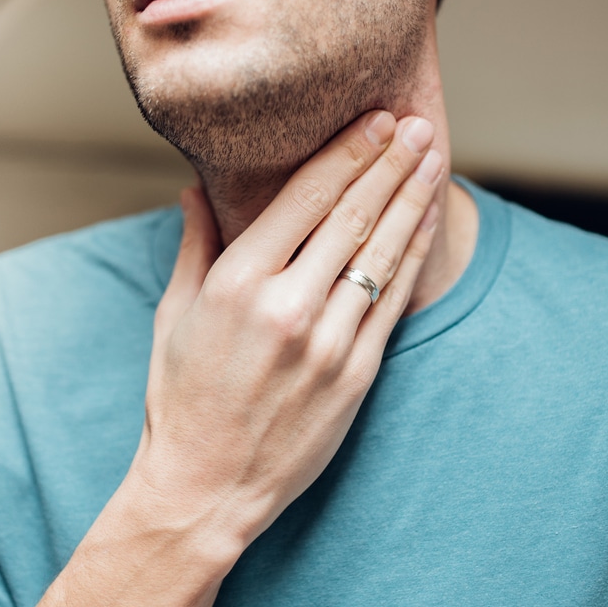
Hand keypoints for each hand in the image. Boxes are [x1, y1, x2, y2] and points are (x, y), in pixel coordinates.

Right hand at [132, 111, 445, 550]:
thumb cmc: (180, 400)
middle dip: (390, 162)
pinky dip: (413, 254)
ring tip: (434, 157)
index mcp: (236, 284)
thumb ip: (195, 246)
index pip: (306, 197)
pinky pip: (393, 301)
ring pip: (382, 253)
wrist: (206, 488)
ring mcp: (328, 342)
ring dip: (412, 198)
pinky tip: (426, 221)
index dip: (347, 153)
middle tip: (418, 123)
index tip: (374, 119)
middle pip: (353, 215)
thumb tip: (195, 188)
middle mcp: (287, 307)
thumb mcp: (173, 316)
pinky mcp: (356, 375)